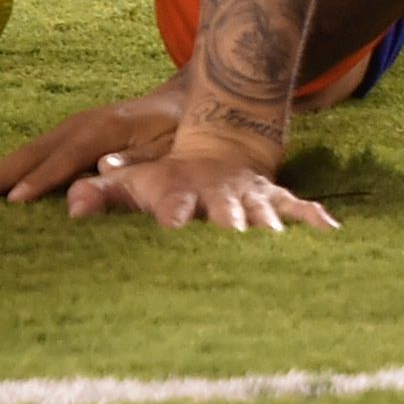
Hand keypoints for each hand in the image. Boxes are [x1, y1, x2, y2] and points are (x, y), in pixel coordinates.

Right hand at [0, 78, 186, 203]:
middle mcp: (82, 124)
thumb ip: (140, 161)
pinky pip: (33, 155)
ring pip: (27, 152)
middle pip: (34, 152)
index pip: (67, 157)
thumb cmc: (181, 130)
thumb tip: (102, 170)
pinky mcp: (69, 136)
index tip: (13, 201)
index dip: (42, 179)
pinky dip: (8, 169)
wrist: (182, 99)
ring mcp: (72, 128)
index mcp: (106, 127)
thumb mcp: (171, 146)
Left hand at [66, 148, 337, 233]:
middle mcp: (219, 195)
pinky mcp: (279, 201)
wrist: (222, 149)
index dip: (173, 212)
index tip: (172, 225)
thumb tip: (71, 203)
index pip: (174, 202)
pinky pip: (301, 209)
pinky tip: (332, 235)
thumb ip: (103, 194)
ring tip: (282, 254)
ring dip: (272, 233)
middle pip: (226, 214)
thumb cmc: (168, 180)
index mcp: (180, 191)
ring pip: (265, 216)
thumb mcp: (134, 182)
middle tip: (235, 242)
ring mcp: (253, 199)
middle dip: (230, 229)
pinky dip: (315, 221)